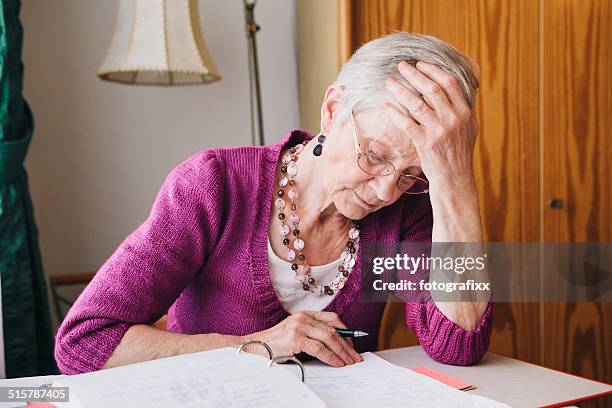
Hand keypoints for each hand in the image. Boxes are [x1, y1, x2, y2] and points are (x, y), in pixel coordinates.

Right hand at [243, 311, 362, 366]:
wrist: (253, 347)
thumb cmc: (273, 344)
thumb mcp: (294, 334)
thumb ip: (311, 335)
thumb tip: (334, 346)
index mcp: (304, 314)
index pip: (332, 318)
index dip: (346, 331)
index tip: (352, 345)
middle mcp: (303, 317)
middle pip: (333, 329)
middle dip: (347, 345)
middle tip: (355, 357)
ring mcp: (299, 326)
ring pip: (329, 337)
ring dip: (342, 352)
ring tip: (349, 362)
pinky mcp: (295, 338)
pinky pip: (319, 348)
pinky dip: (331, 357)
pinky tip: (337, 363)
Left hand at [383, 61, 478, 189]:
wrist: (455, 179)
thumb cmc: (458, 154)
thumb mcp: (469, 128)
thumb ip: (462, 109)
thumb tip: (453, 89)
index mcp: (465, 112)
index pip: (450, 83)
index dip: (433, 71)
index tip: (420, 64)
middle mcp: (453, 118)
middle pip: (431, 88)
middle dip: (414, 74)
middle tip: (401, 66)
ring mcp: (439, 131)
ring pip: (416, 103)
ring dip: (400, 90)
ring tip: (389, 82)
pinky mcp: (426, 143)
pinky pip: (406, 123)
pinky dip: (394, 112)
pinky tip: (385, 105)